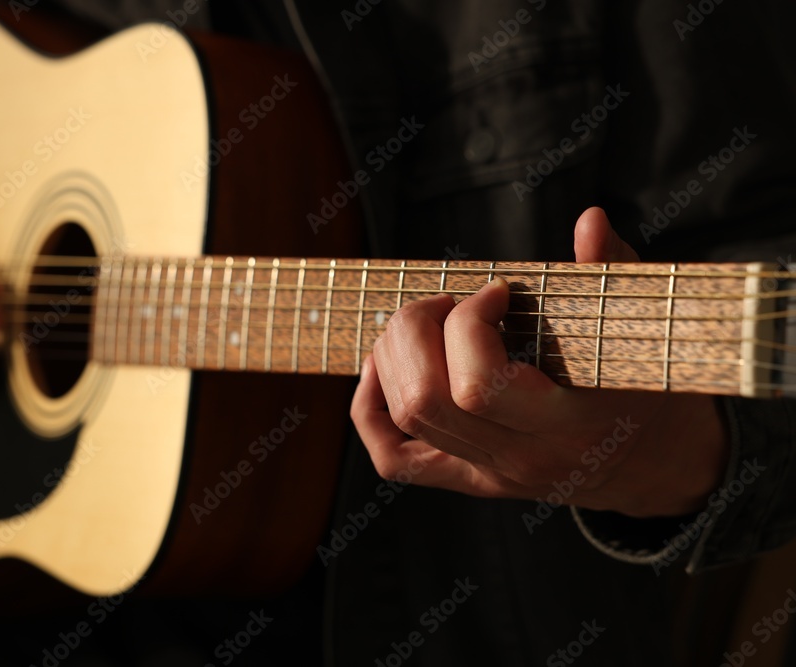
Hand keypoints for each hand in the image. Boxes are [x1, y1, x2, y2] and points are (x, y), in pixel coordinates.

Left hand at [351, 207, 727, 517]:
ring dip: (393, 355)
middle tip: (446, 302)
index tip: (495, 292)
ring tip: (425, 322)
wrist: (657, 467)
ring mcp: (488, 473)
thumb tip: (590, 220)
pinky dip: (371, 408)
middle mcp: (519, 457)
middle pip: (424, 400)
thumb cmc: (647, 391)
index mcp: (565, 425)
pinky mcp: (467, 479)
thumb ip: (612, 274)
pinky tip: (385, 368)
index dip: (468, 323)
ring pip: (404, 419)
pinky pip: (394, 459)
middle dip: (416, 331)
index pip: (478, 386)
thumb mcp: (640, 333)